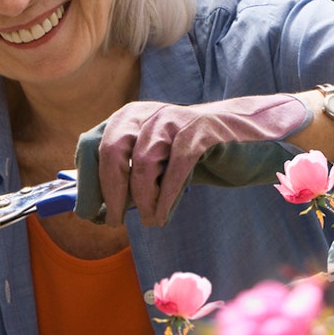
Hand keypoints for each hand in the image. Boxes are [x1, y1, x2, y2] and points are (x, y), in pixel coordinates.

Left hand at [79, 94, 310, 225]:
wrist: (247, 140)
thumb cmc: (196, 156)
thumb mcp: (155, 161)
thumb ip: (125, 173)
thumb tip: (89, 202)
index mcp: (129, 117)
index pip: (92, 144)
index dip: (86, 180)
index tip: (88, 211)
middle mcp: (147, 113)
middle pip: (111, 152)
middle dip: (110, 193)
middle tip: (113, 221)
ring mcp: (174, 120)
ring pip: (143, 162)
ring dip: (142, 200)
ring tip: (149, 219)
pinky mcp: (200, 132)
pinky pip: (175, 167)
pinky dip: (165, 197)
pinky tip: (163, 214)